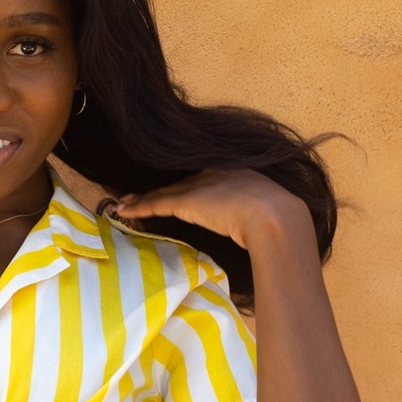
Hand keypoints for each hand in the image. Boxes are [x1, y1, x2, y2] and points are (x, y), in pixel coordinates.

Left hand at [113, 167, 310, 251]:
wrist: (275, 217)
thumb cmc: (277, 220)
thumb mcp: (266, 210)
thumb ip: (253, 214)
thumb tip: (251, 230)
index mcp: (234, 171)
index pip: (200, 180)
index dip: (183, 188)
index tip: (172, 193)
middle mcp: (214, 173)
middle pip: (178, 184)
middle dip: (160, 191)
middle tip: (137, 196)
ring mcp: (200, 185)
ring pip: (164, 193)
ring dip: (142, 200)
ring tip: (124, 204)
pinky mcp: (187, 201)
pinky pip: (157, 203)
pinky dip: (139, 207)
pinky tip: (124, 210)